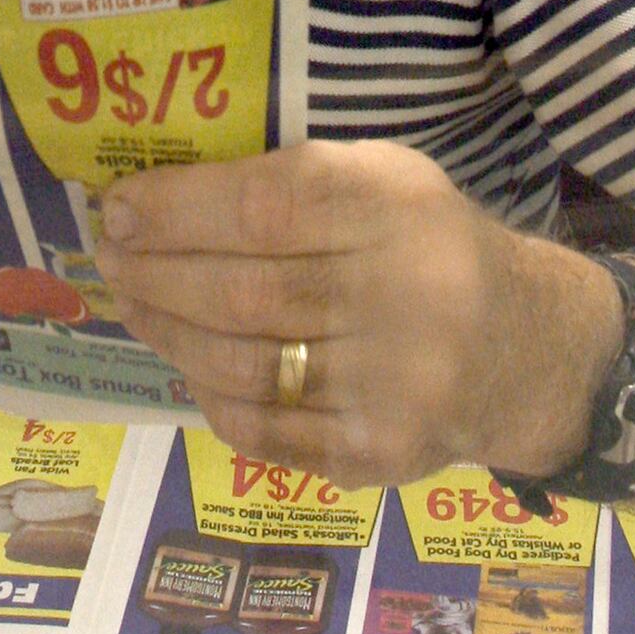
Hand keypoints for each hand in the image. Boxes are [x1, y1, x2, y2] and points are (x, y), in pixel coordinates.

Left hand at [95, 140, 621, 489]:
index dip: (178, 210)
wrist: (524, 350)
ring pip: (242, 363)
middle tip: (109, 255)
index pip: (265, 207)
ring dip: (169, 331)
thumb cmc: (429, 244)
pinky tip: (188, 361)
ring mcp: (387, 388)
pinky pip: (264, 430)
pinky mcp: (375, 455)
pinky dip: (212, 394)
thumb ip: (292, 182)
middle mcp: (397, 298)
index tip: (119, 206)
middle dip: (157, 271)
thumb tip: (161, 199)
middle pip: (244, 291)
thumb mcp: (383, 178)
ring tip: (133, 300)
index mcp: (393, 210)